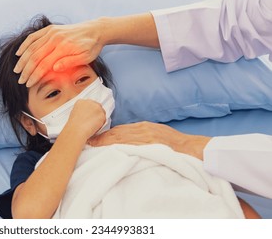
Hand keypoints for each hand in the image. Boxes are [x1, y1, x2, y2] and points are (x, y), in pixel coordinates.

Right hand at [13, 19, 104, 86]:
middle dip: (26, 70)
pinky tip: (19, 53)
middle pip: (35, 56)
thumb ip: (69, 62)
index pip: (44, 64)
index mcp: (63, 47)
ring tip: (17, 70)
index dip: (34, 75)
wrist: (95, 30)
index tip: (28, 84)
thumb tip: (54, 69)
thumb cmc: (91, 46)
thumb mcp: (85, 57)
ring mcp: (51, 32)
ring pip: (32, 47)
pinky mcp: (50, 29)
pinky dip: (25, 45)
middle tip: (20, 80)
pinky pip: (34, 37)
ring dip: (22, 59)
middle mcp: (55, 38)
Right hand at [65, 99, 105, 140]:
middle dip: (96, 113)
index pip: (90, 104)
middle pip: (97, 106)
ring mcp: (96, 107)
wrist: (76, 131)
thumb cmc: (74, 126)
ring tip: (92, 126)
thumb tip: (87, 113)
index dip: (91, 111)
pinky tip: (94, 127)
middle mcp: (89, 102)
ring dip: (99, 119)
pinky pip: (104, 119)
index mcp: (81, 101)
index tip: (90, 116)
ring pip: (102, 112)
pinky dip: (101, 124)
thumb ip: (82, 110)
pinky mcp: (102, 113)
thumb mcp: (75, 114)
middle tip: (93, 122)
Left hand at [88, 121, 210, 159]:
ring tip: (93, 145)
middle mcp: (143, 129)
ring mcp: (146, 137)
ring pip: (122, 138)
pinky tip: (110, 149)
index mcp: (143, 127)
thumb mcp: (156, 134)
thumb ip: (141, 135)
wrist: (191, 147)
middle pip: (118, 133)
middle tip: (87, 140)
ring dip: (106, 142)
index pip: (120, 130)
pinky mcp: (151, 144)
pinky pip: (132, 145)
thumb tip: (125, 139)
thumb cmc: (173, 143)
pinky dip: (120, 146)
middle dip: (101, 137)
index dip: (105, 134)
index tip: (93, 137)